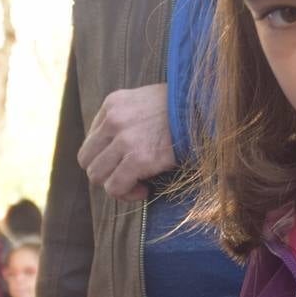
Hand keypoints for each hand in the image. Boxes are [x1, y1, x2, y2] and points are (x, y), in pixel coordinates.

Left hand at [76, 83, 175, 200]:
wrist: (207, 110)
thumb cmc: (183, 110)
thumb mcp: (147, 102)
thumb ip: (127, 118)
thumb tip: (116, 148)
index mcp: (113, 103)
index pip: (91, 140)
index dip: (105, 158)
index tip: (126, 163)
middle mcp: (113, 119)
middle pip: (87, 159)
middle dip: (106, 173)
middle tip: (128, 176)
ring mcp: (124, 139)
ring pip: (97, 176)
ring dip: (115, 185)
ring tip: (137, 184)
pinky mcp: (138, 158)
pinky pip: (115, 187)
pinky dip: (127, 195)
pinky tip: (145, 190)